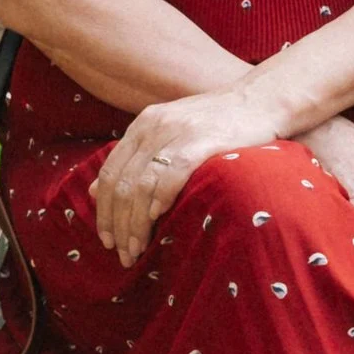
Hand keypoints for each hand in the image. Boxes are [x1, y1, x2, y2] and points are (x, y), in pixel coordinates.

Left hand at [94, 81, 277, 268]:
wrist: (260, 99)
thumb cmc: (217, 122)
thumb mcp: (167, 133)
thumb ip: (134, 158)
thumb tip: (93, 191)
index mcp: (142, 125)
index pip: (109, 173)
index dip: (103, 210)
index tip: (107, 239)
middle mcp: (154, 126)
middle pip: (122, 183)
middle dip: (118, 224)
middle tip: (123, 253)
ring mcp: (177, 132)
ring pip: (141, 184)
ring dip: (136, 222)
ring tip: (139, 248)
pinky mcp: (203, 140)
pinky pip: (173, 173)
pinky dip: (161, 197)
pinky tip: (158, 217)